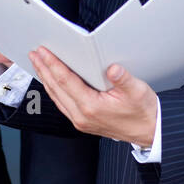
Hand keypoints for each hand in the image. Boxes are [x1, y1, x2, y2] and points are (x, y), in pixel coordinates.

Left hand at [30, 49, 157, 146]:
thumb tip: (113, 68)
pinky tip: (51, 81)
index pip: (65, 81)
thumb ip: (123, 79)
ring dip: (46, 79)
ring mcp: (80, 121)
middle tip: (34, 54)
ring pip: (56, 97)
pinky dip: (54, 90)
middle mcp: (82, 116)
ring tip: (39, 64)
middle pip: (55, 88)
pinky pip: (62, 103)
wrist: (149, 132)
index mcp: (92, 107)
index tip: (43, 52)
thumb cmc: (143, 112)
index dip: (52, 64)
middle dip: (43, 69)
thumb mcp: (138, 91)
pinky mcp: (82, 122)